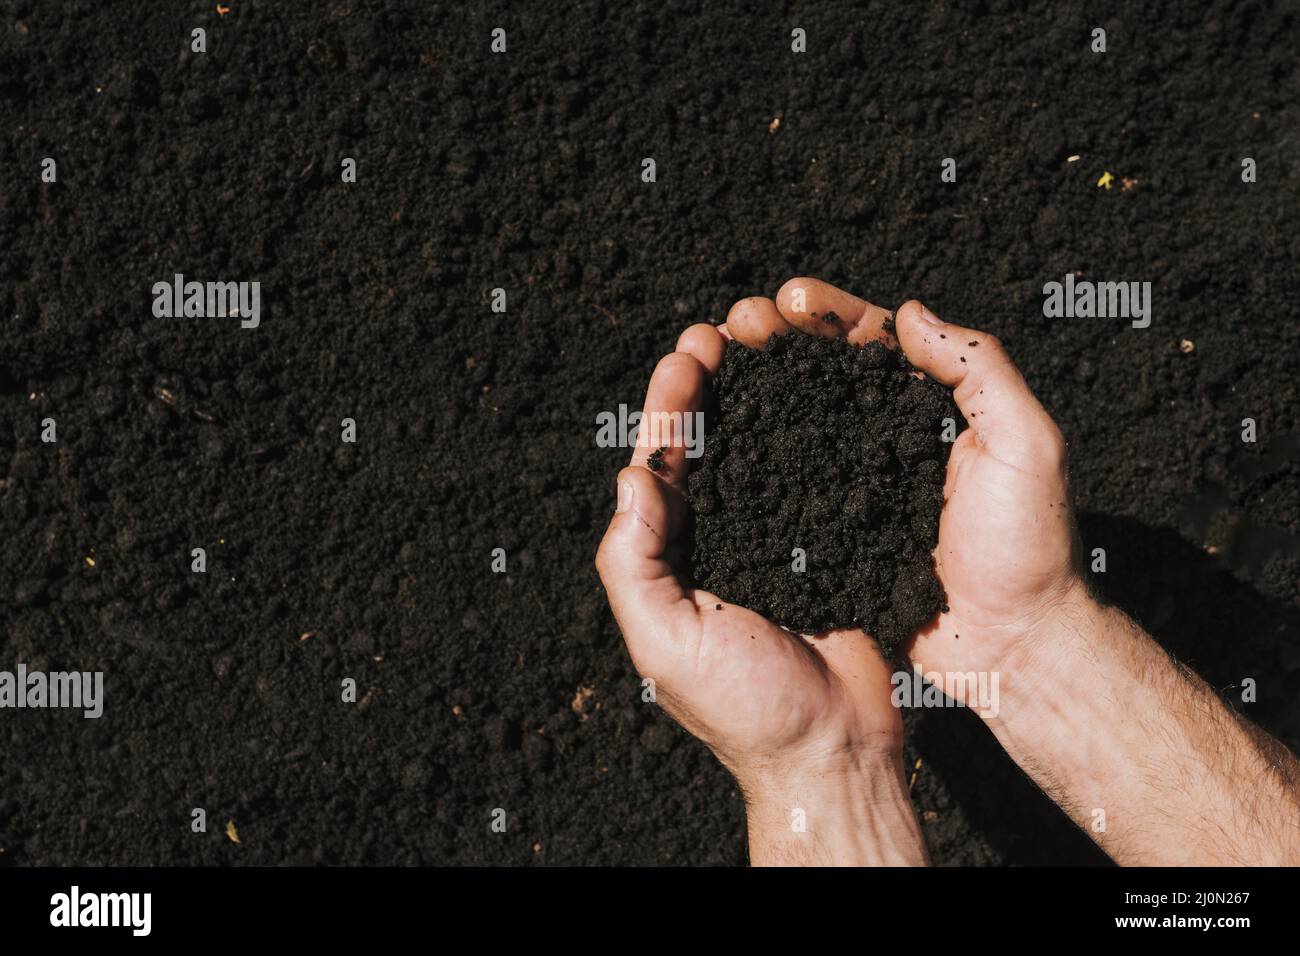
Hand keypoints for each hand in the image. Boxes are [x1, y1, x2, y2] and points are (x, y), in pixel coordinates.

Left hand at [595, 323, 925, 864]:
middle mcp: (720, 541)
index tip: (685, 355)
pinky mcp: (827, 545)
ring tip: (760, 343)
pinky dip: (810, 433)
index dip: (668, 409)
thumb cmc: (746, 706)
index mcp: (674, 560)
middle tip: (717, 332)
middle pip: (707, 447)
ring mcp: (775, 540)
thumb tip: (631, 478)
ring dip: (755, 397)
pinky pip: (816, 477)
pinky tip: (816, 392)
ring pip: (760, 451)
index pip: (661, 469)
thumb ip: (634, 563)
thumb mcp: (666, 639)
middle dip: (707, 387)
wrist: (836, 748)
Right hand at [726, 278, 1086, 689]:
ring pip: (797, 422)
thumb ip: (979, 370)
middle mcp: (889, 442)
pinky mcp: (835, 534)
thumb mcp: (1026, 444)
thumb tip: (908, 313)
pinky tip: (719, 433)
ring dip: (755, 387)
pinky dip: (753, 455)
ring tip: (716, 360)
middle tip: (738, 322)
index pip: (877, 344)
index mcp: (935, 411)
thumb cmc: (1030, 548)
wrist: (1012, 648)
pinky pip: (788, 486)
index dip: (831, 315)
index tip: (788, 300)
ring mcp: (858, 488)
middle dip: (778, 341)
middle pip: (824, 374)